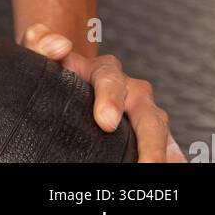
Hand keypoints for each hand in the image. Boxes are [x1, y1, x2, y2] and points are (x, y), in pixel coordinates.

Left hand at [19, 22, 186, 163]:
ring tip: (157, 174)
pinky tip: (172, 170)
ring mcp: (145, 114)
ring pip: (161, 132)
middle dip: (149, 142)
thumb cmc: (58, 68)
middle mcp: (132, 92)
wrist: (72, 76)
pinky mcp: (153, 134)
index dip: (110, 99)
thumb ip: (41, 41)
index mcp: (105, 72)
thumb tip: (59, 46)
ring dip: (163, 155)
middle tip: (146, 165)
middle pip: (147, 115)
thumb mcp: (44, 51)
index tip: (105, 121)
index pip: (110, 81)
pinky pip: (169, 148)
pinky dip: (172, 159)